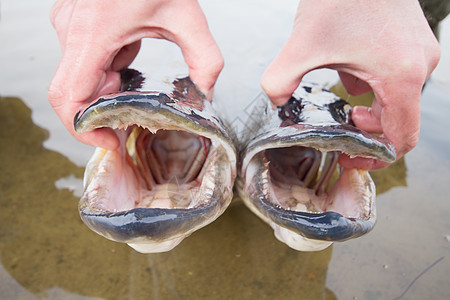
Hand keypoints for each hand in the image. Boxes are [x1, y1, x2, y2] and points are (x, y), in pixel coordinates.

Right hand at [49, 0, 222, 148]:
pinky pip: (88, 59)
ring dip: (111, 88)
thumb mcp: (186, 15)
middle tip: (137, 119)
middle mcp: (72, 32)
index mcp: (93, 34)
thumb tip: (207, 93)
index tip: (110, 140)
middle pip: (76, 93)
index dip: (83, 129)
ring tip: (140, 83)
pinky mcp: (77, 23)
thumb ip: (205, 59)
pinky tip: (131, 57)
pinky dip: (110, 69)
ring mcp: (71, 26)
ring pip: (83, 77)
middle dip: (106, 111)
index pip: (68, 98)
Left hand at [261, 0, 439, 169]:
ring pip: (395, 97)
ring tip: (339, 87)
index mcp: (401, 77)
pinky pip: (395, 75)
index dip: (375, 156)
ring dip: (367, 102)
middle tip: (340, 126)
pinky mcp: (413, 42)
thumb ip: (280, 81)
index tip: (352, 156)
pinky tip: (347, 66)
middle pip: (398, 120)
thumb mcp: (302, 45)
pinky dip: (371, 80)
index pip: (401, 139)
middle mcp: (419, 67)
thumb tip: (276, 102)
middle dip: (365, 129)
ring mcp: (420, 53)